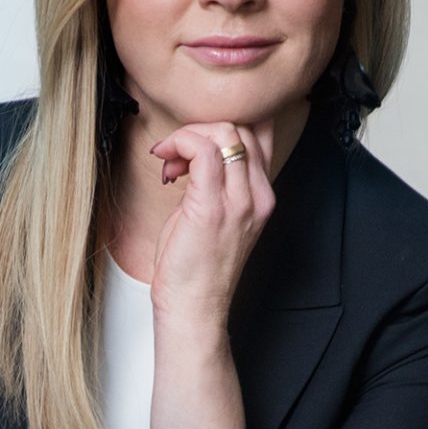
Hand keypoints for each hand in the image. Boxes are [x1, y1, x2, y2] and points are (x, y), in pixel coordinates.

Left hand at [146, 122, 275, 334]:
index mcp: (261, 195)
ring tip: (169, 161)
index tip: (195, 142)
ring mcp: (239, 201)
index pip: (260, 133)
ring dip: (188, 135)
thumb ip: (218, 180)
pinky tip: (166, 160)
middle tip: (175, 154)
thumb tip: (197, 147)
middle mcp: (258, 196)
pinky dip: (180, 144)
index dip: (225, 122)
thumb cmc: (197, 265)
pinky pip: (202, 150)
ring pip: (224, 132)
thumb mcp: (217, 215)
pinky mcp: (213, 207)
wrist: (194, 306)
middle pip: (242, 127)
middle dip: (201, 128)